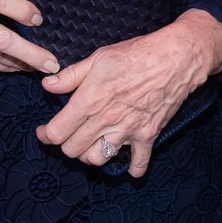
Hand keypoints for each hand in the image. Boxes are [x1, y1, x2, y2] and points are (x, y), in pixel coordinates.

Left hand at [37, 10, 221, 176]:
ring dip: (90, 156)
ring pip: (97, 159)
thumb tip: (47, 85)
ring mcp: (127, 131)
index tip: (45, 131)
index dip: (46, 135)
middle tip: (68, 135)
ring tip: (91, 144)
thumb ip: (71, 76)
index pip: (58, 132)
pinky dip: (133, 168)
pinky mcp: (147, 135)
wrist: (176, 58)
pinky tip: (128, 166)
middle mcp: (106, 120)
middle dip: (66, 145)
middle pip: (73, 150)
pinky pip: (138, 163)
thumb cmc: (136, 54)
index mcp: (89, 100)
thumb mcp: (99, 58)